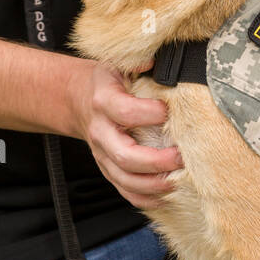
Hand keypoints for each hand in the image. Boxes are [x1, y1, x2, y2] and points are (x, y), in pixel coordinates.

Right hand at [71, 59, 183, 209]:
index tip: (169, 111)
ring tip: (179, 179)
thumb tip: (156, 61)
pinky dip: (146, 198)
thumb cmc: (107, 81)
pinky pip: (125, 192)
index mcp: (104, 101)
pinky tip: (167, 195)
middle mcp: (100, 132)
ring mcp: (102, 154)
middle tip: (181, 157)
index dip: (149, 114)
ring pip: (125, 180)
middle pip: (125, 156)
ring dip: (154, 184)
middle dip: (156, 161)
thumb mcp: (118, 63)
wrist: (78, 99)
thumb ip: (138, 62)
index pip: (125, 112)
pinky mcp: (108, 169)